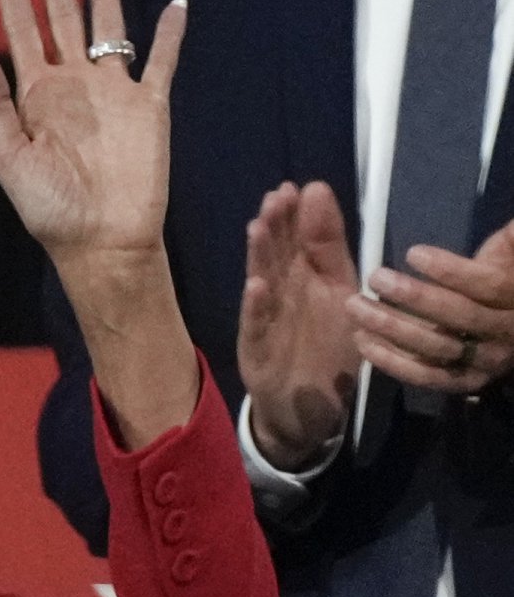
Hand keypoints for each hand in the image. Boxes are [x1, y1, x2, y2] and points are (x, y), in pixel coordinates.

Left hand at [0, 0, 197, 447]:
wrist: (100, 244)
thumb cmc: (49, 210)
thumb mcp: (5, 154)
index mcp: (34, 94)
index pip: (19, 26)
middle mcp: (72, 85)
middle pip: (60, 12)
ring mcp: (112, 92)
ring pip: (108, 27)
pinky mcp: (150, 105)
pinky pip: (161, 61)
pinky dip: (169, 32)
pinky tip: (174, 4)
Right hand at [240, 181, 360, 467]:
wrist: (312, 409)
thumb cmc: (327, 348)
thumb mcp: (341, 291)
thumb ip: (331, 246)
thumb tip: (318, 190)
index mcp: (304, 279)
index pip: (297, 240)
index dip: (296, 216)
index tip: (295, 188)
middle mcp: (282, 295)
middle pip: (276, 257)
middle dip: (275, 227)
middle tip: (276, 198)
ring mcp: (266, 322)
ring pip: (262, 284)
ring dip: (259, 258)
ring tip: (258, 229)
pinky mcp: (258, 351)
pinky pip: (257, 327)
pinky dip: (256, 308)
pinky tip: (255, 287)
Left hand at [350, 219, 513, 395]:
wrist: (512, 333)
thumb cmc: (501, 280)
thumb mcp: (507, 256)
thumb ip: (509, 239)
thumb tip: (510, 223)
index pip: (488, 285)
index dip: (451, 271)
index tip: (413, 253)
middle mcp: (506, 333)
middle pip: (459, 316)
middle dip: (415, 296)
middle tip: (376, 277)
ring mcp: (484, 362)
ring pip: (437, 347)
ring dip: (393, 328)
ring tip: (356, 306)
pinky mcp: (462, 383)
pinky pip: (426, 376)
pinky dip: (392, 362)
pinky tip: (362, 341)